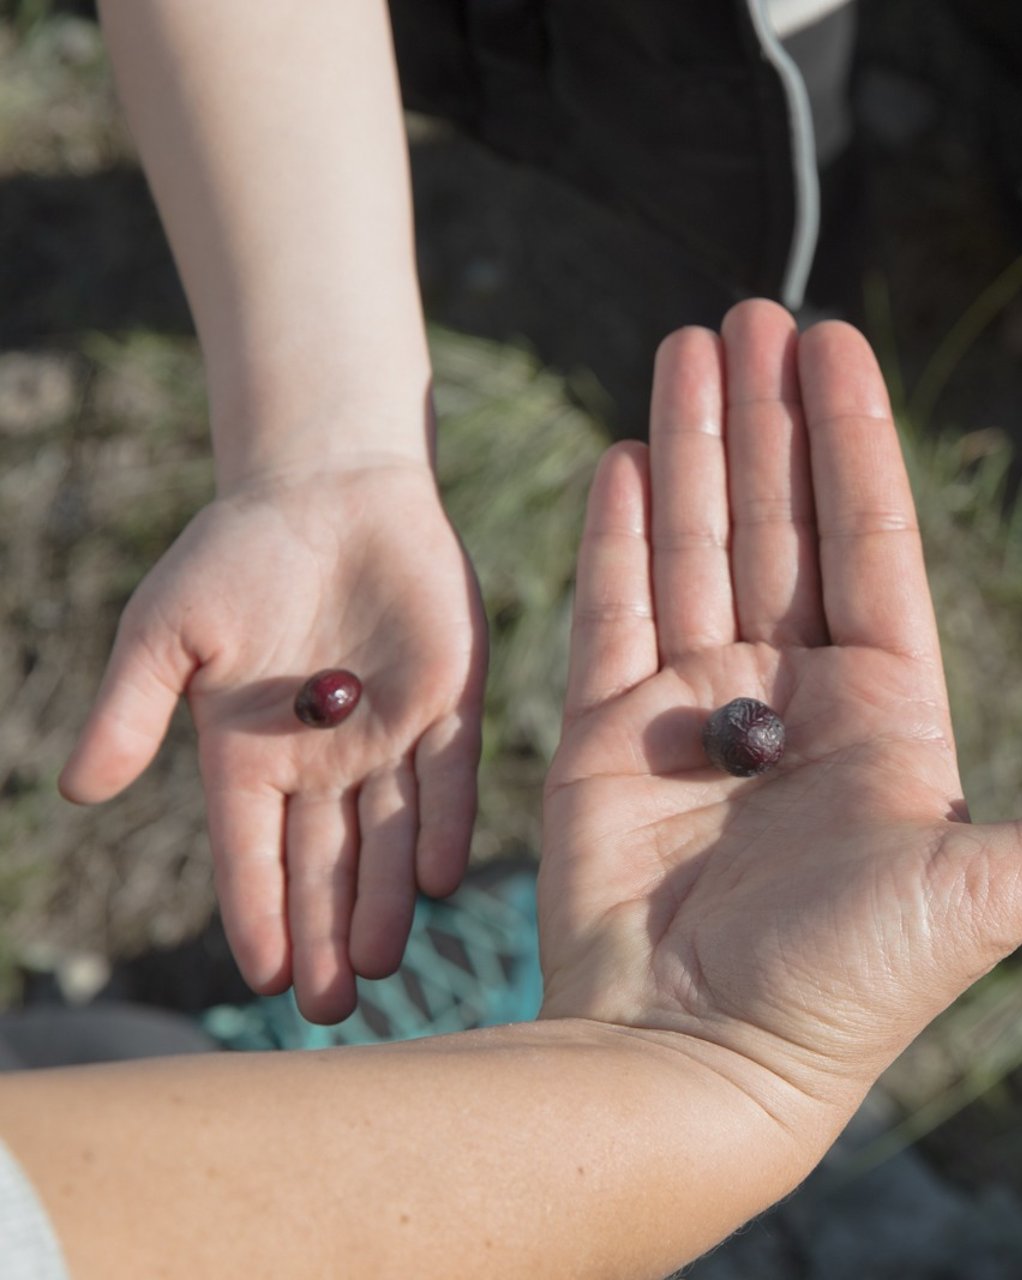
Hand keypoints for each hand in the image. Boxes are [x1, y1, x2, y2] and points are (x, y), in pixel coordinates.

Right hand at [61, 462, 485, 1022]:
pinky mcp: (450, 704)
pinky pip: (448, 776)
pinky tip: (438, 879)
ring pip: (386, 839)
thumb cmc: (235, 556)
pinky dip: (440, 825)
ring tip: (382, 967)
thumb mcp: (166, 630)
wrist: (328, 491)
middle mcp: (321, 764)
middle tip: (332, 1009)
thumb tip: (80, 790)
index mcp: (248, 757)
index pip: (250, 853)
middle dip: (324, 936)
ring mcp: (389, 738)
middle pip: (322, 866)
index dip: (257, 913)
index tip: (262, 978)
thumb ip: (131, 710)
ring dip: (383, 903)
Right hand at [539, 301, 1021, 1131]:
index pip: (872, 541)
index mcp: (887, 713)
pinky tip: (628, 448)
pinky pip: (616, 607)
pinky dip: (622, 531)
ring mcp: (699, 711)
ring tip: (693, 340)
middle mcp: (795, 700)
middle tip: (759, 309)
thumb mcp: (994, 893)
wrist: (698, 1070)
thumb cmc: (848, 993)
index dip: (855, 439)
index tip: (842, 342)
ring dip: (695, 443)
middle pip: (784, 523)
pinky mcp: (610, 735)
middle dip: (771, 416)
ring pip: (700, 545)